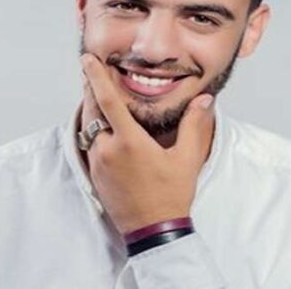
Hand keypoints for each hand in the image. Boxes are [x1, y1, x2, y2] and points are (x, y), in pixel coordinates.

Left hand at [79, 53, 214, 234]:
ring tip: (97, 95)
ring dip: (91, 109)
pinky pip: (90, 144)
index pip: (107, 100)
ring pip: (89, 128)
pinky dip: (94, 130)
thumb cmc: (171, 196)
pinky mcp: (96, 175)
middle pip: (92, 110)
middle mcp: (108, 150)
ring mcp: (99, 164)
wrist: (153, 230)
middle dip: (90, 88)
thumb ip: (193, 125)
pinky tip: (104, 127)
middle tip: (90, 70)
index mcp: (129, 141)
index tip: (86, 59)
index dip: (96, 76)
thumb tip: (204, 100)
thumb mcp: (186, 158)